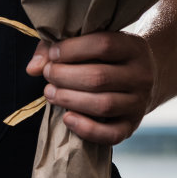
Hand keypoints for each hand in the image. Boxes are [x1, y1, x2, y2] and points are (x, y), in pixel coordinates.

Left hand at [25, 32, 156, 144]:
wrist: (143, 78)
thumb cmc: (107, 57)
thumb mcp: (91, 42)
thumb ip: (58, 49)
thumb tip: (33, 68)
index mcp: (133, 48)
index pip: (103, 44)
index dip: (72, 49)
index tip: (53, 53)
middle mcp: (141, 76)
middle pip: (99, 77)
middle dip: (65, 76)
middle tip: (48, 74)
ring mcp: (139, 103)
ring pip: (103, 105)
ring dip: (69, 100)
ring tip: (50, 93)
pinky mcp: (132, 126)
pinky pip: (111, 135)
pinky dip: (86, 129)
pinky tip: (67, 118)